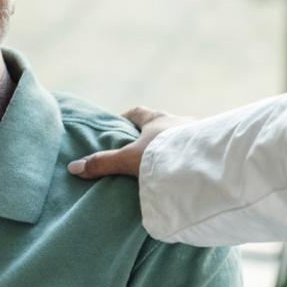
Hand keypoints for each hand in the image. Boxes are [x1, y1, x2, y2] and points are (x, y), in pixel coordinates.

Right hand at [67, 106, 192, 178]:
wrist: (204, 162)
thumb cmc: (164, 154)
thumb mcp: (129, 160)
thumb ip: (104, 163)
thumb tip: (73, 168)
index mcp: (157, 119)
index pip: (137, 112)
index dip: (126, 118)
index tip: (118, 126)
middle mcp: (178, 121)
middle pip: (161, 123)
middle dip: (151, 134)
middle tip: (140, 149)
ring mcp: (197, 134)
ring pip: (180, 138)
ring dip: (172, 148)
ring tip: (165, 165)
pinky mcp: (212, 149)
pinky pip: (196, 151)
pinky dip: (189, 160)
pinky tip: (187, 173)